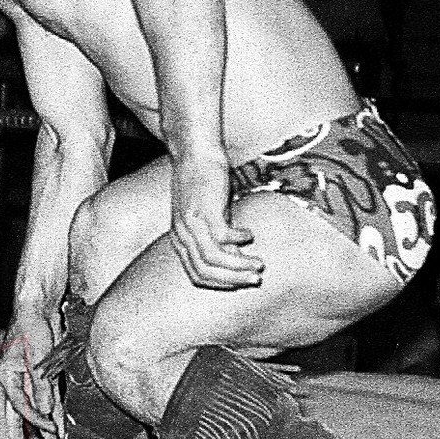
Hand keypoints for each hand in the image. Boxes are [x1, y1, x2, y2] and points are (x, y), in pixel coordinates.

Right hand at [0, 306, 64, 438]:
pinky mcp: (42, 374)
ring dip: (44, 428)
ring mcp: (28, 377)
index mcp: (6, 375)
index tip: (51, 431)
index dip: (36, 421)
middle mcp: (14, 379)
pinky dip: (52, 413)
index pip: (20, 407)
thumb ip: (40, 385)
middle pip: (18, 416)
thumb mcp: (36, 355)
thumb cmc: (32, 324)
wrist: (40, 304)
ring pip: (34, 409)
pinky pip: (46, 398)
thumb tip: (45, 413)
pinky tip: (59, 426)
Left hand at [169, 153, 261, 288]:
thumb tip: (238, 259)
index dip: (222, 284)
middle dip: (233, 281)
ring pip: (213, 259)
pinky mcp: (203, 209)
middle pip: (204, 272)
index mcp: (181, 240)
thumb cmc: (205, 186)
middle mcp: (182, 235)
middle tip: (256, 280)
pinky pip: (221, 236)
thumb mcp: (210, 218)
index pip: (197, 275)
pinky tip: (249, 233)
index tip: (242, 284)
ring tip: (259, 264)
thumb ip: (220, 239)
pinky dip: (239, 240)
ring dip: (239, 266)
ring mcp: (191, 223)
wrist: (195, 154)